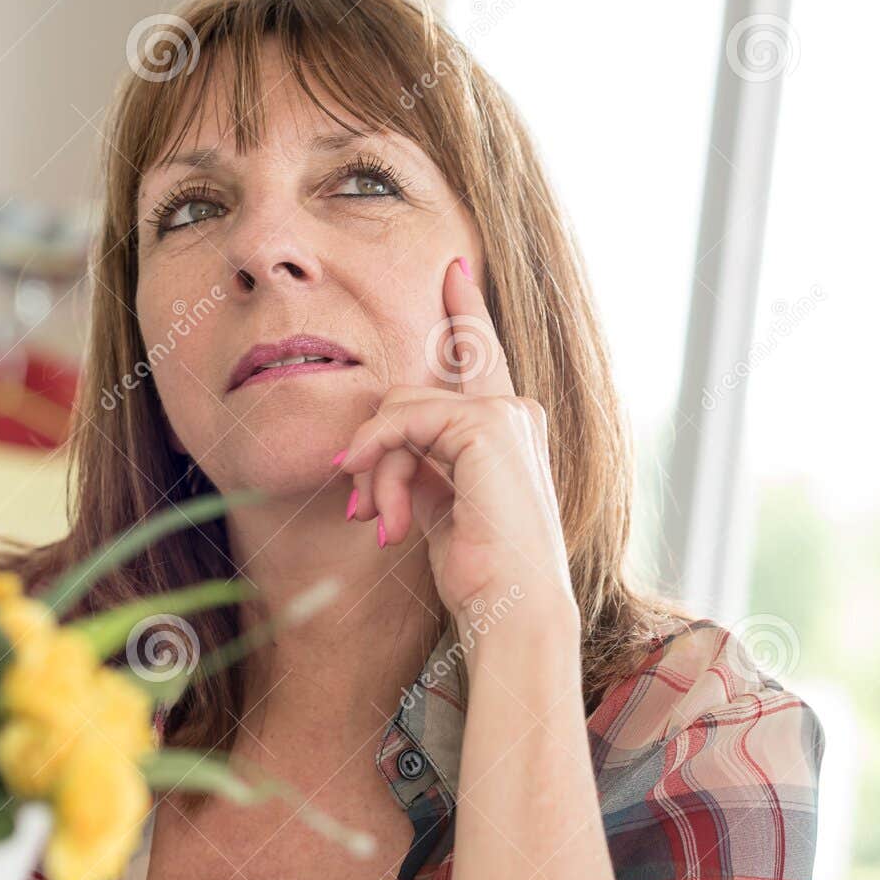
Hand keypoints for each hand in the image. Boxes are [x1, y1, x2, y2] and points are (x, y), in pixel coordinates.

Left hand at [334, 259, 577, 634]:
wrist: (515, 610)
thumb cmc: (482, 573)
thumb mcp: (440, 507)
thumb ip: (418, 466)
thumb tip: (364, 454)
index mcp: (510, 429)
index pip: (480, 357)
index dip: (466, 310)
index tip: (453, 269)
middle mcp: (515, 413)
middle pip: (410, 396)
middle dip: (376, 455)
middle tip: (365, 515)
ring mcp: (505, 414)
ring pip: (400, 410)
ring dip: (379, 474)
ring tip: (384, 528)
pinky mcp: (487, 424)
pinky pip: (403, 421)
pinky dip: (381, 460)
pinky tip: (381, 507)